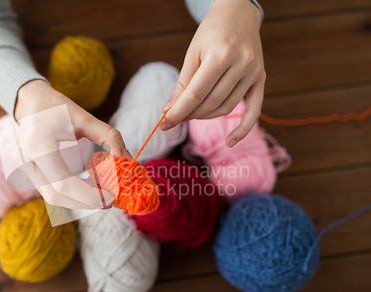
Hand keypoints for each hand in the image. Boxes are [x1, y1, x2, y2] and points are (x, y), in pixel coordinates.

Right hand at [14, 80, 131, 209]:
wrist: (32, 101)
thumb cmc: (59, 108)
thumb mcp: (86, 118)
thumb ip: (109, 137)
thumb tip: (127, 159)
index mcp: (39, 145)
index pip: (63, 183)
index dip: (88, 195)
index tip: (111, 195)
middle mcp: (25, 159)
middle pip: (55, 195)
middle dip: (85, 202)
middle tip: (109, 200)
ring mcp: (21, 167)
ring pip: (51, 197)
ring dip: (78, 200)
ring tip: (100, 194)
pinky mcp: (25, 172)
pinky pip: (48, 191)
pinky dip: (70, 194)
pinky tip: (87, 188)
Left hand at [161, 0, 265, 146]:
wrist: (238, 14)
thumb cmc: (210, 33)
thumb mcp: (193, 53)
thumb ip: (183, 84)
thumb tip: (170, 112)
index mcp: (220, 54)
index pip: (195, 94)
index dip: (178, 112)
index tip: (164, 124)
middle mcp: (241, 64)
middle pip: (211, 103)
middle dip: (189, 115)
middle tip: (176, 116)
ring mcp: (253, 72)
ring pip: (226, 108)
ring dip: (206, 117)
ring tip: (191, 114)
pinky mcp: (261, 79)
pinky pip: (254, 111)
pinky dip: (242, 129)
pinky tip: (229, 142)